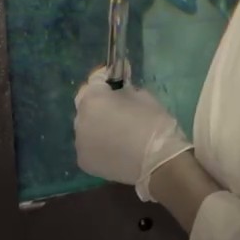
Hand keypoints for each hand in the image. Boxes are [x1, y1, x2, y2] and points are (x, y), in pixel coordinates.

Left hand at [74, 66, 193, 201]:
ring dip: (98, 124)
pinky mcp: (84, 161)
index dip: (107, 77)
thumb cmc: (154, 123)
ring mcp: (80, 143)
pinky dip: (99, 144)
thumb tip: (119, 89)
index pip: (95, 80)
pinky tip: (115, 147)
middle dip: (99, 102)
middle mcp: (79, 119)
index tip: (118, 76)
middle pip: (86, 104)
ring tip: (117, 130)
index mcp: (93, 99)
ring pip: (86, 127)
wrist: (160, 162)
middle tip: (118, 106)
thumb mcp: (143, 95)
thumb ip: (125, 89)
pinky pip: (89, 145)